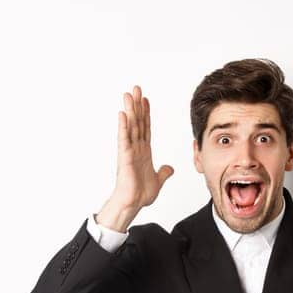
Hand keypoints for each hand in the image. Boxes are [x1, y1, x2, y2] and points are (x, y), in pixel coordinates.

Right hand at [98, 85, 174, 232]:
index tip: (145, 99)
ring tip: (128, 94)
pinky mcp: (125, 157)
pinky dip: (123, 126)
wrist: (132, 204)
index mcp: (143, 151)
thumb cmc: (139, 194)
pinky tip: (122, 114)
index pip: (145, 127)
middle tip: (136, 88)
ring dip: (130, 110)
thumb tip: (169, 168)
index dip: (146, 113)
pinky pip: (124, 139)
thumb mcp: (158, 180)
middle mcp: (135, 148)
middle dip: (137, 105)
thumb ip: (163, 172)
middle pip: (137, 122)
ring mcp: (129, 151)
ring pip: (130, 126)